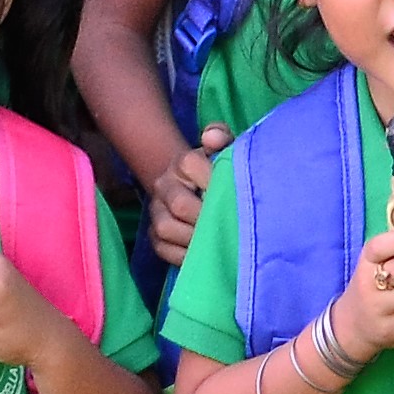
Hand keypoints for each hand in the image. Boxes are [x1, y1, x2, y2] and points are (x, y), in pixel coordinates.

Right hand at [147, 125, 228, 260]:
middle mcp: (164, 185)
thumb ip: (223, 137)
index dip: (216, 182)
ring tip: (218, 240)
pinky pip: (164, 250)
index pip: (193, 165)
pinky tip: (206, 253)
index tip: (237, 193)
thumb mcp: (228, 151)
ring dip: (195, 238)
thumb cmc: (220, 172)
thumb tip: (211, 137)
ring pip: (167, 229)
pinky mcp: (155, 237)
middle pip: (180, 205)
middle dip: (208, 217)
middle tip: (230, 225)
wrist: (200, 191)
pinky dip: (186, 256)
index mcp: (183, 161)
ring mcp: (156, 212)